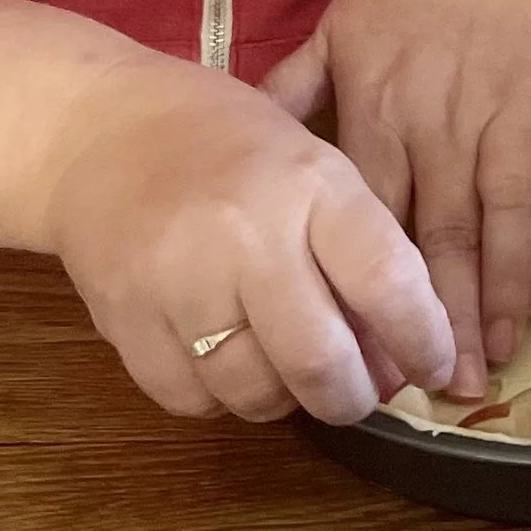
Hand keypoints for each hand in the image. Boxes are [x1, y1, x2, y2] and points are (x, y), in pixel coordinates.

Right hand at [36, 56, 453, 423]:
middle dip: (354, 396)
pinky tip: (226, 357)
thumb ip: (356, 249)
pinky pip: (194, 400)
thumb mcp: (310, 164)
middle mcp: (246, 234)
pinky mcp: (125, 321)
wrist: (96, 130)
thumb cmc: (225, 143)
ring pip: (256, 393)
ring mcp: (178, 282)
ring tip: (287, 367)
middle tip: (358, 391)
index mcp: (309, 183)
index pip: (387, 281)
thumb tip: (397, 356)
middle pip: (321, 361)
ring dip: (287, 399)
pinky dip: (221, 395)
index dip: (424, 340)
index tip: (434, 368)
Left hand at [265, 0, 530, 400]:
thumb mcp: (336, 31)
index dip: (367, 285)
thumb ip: (291, 96)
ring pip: (502, 228)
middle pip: (439, 237)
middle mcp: (441, 124)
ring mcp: (505, 124)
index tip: (362, 346)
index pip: (372, 215)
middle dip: (440, 318)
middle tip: (437, 389)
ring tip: (491, 365)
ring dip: (498, 302)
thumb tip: (240, 151)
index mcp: (378, 108)